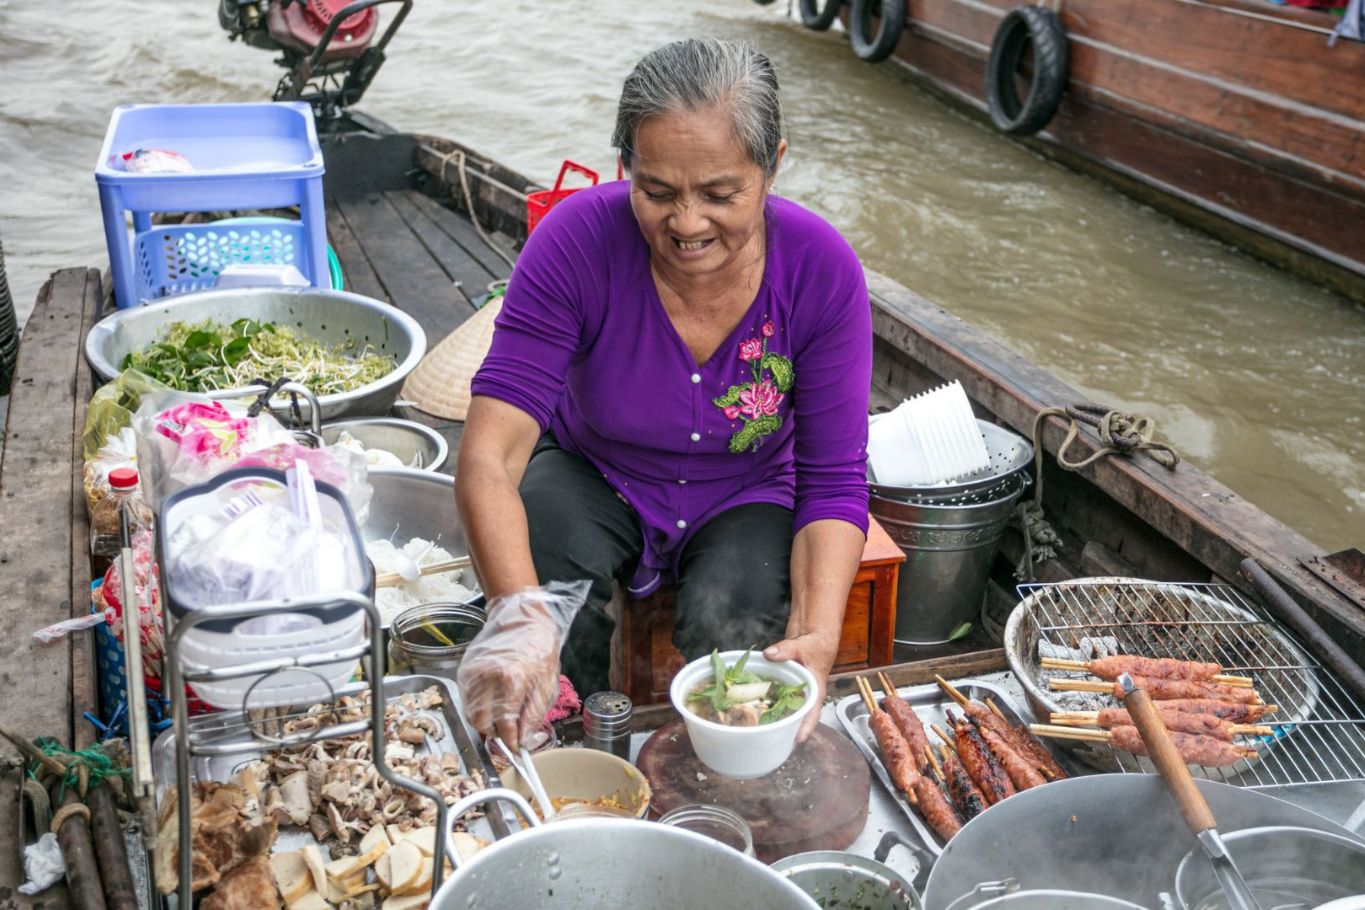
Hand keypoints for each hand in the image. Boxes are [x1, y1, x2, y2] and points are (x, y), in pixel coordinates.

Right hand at [456, 602, 561, 749]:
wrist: (522, 619)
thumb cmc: (539, 650)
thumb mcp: (546, 685)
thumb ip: (533, 716)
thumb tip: (524, 740)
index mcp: (512, 681)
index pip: (505, 725)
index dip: (510, 742)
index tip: (515, 750)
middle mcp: (487, 677)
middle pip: (482, 723)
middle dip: (495, 735)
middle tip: (508, 735)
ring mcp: (473, 673)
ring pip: (471, 714)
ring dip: (485, 723)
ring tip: (501, 718)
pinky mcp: (465, 670)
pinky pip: (467, 700)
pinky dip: (478, 708)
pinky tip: (493, 703)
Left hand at [764, 628, 839, 742]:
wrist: (815, 638)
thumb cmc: (815, 645)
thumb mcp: (802, 645)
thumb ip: (786, 650)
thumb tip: (769, 654)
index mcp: (814, 691)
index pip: (812, 714)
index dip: (805, 728)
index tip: (796, 740)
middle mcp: (805, 696)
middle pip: (797, 718)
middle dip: (784, 730)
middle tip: (767, 740)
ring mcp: (795, 694)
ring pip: (784, 711)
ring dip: (772, 718)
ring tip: (755, 729)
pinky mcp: (785, 689)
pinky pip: (775, 700)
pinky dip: (764, 703)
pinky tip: (749, 708)